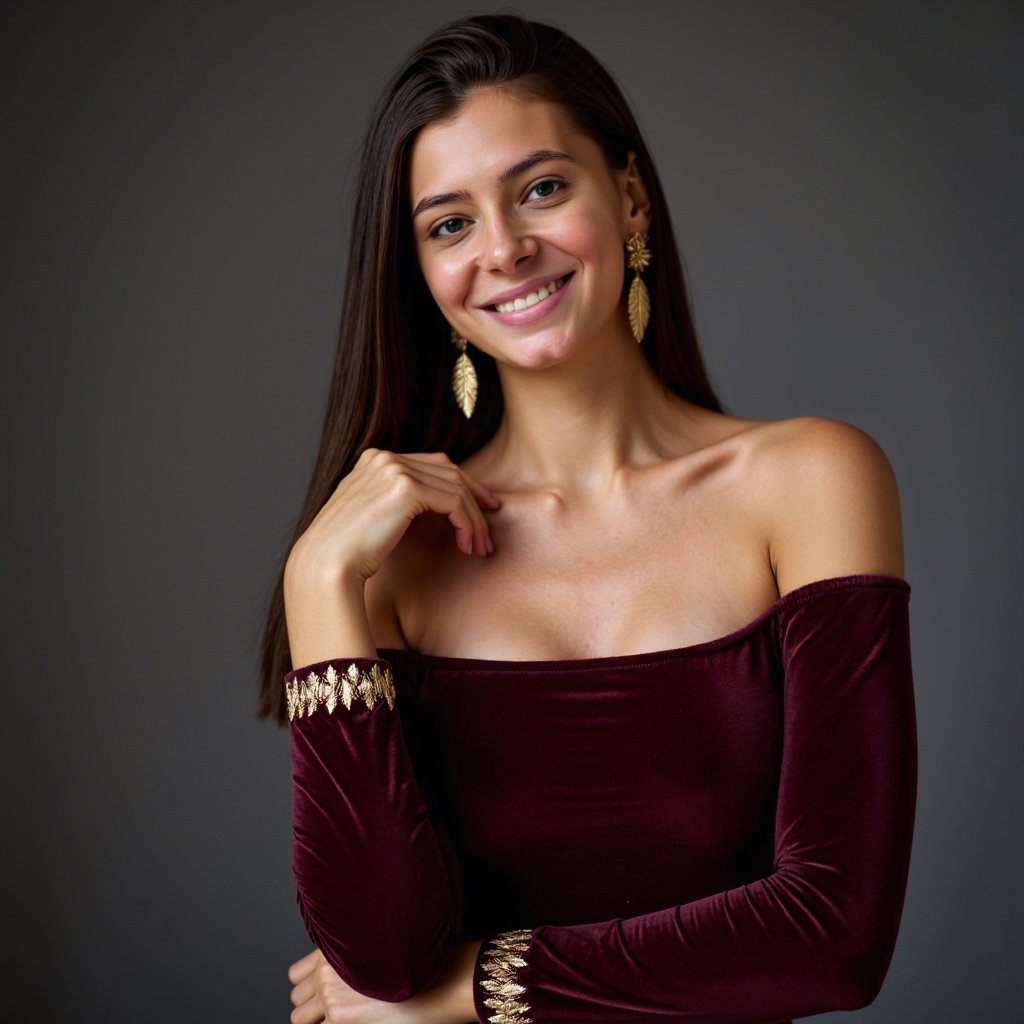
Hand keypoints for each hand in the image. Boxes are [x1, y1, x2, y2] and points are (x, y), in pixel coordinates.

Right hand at [287, 449, 500, 586]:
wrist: (326, 567)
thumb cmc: (347, 553)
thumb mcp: (372, 516)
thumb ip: (395, 501)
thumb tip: (432, 506)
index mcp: (374, 459)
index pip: (432, 464)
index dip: (462, 486)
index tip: (480, 509)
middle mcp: (384, 457)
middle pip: (449, 471)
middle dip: (475, 499)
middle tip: (488, 529)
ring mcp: (395, 469)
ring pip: (456, 488)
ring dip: (474, 520)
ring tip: (480, 547)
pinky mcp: (406, 488)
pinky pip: (455, 503)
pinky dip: (468, 524)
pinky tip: (468, 546)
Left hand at [287, 943, 480, 1023]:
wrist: (442, 979)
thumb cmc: (420, 965)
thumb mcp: (380, 953)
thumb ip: (352, 963)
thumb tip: (342, 982)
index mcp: (335, 950)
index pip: (296, 975)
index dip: (309, 988)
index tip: (322, 996)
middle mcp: (328, 972)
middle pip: (296, 1000)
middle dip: (311, 1009)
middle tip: (336, 1012)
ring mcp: (332, 999)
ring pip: (299, 1018)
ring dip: (318, 1021)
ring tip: (344, 1018)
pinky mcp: (342, 1020)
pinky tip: (357, 1021)